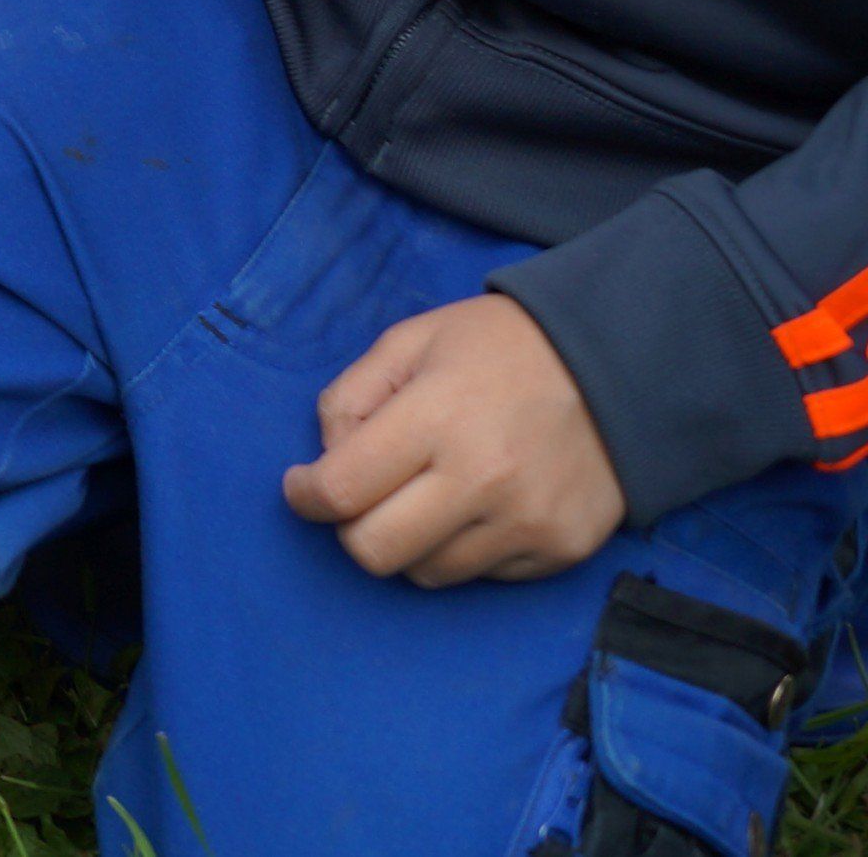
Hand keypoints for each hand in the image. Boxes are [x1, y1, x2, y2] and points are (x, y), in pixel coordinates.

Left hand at [280, 294, 626, 585]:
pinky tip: (474, 505)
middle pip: (375, 551)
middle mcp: (482, 480)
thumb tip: (325, 462)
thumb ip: (350, 398)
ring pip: (426, 573)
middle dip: (349, 527)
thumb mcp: (409, 342)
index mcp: (435, 418)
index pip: (342, 490)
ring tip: (424, 495)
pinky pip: (481, 577)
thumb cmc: (497, 348)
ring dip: (408, 542)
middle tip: (360, 498)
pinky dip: (461, 550)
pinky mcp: (561, 551)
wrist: (615, 367)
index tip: (303, 487)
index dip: (305, 496)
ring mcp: (526, 523)